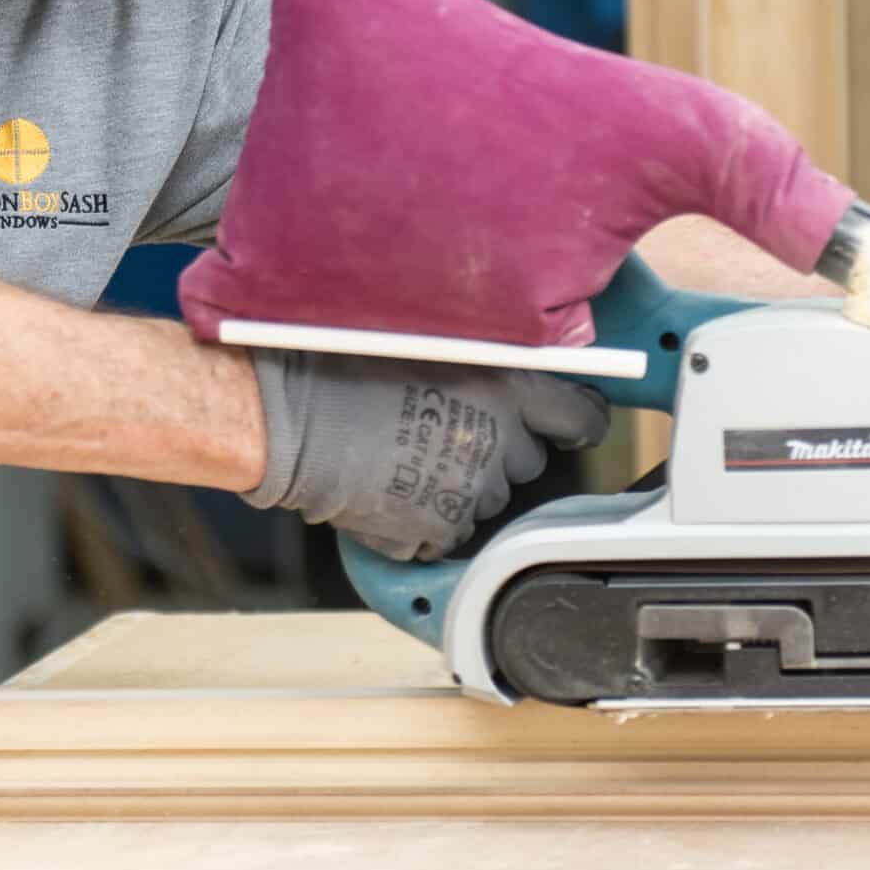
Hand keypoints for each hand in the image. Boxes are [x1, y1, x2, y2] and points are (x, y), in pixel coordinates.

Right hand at [242, 351, 609, 561]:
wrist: (289, 417)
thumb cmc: (344, 362)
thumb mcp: (428, 338)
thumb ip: (482, 361)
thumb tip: (511, 370)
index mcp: (507, 388)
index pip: (580, 415)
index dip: (578, 420)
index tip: (573, 424)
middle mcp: (500, 444)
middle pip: (530, 461)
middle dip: (502, 449)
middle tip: (451, 428)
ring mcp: (471, 494)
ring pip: (489, 498)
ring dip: (463, 483)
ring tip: (407, 454)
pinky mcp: (438, 531)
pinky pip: (449, 531)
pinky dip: (428, 517)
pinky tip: (391, 486)